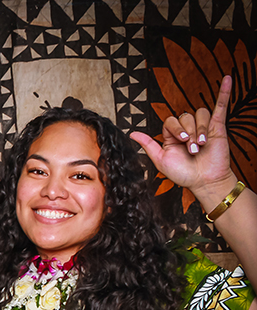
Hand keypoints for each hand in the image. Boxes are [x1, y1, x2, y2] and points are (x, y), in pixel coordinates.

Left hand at [131, 75, 236, 207]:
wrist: (203, 181)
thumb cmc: (183, 173)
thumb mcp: (160, 159)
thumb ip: (148, 144)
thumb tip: (131, 133)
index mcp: (172, 135)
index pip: (171, 120)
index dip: (175, 128)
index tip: (180, 141)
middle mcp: (188, 129)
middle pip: (185, 117)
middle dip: (188, 133)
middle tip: (192, 149)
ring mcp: (203, 127)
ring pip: (199, 114)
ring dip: (199, 129)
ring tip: (201, 144)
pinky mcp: (218, 127)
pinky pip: (221, 106)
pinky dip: (224, 92)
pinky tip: (227, 78)